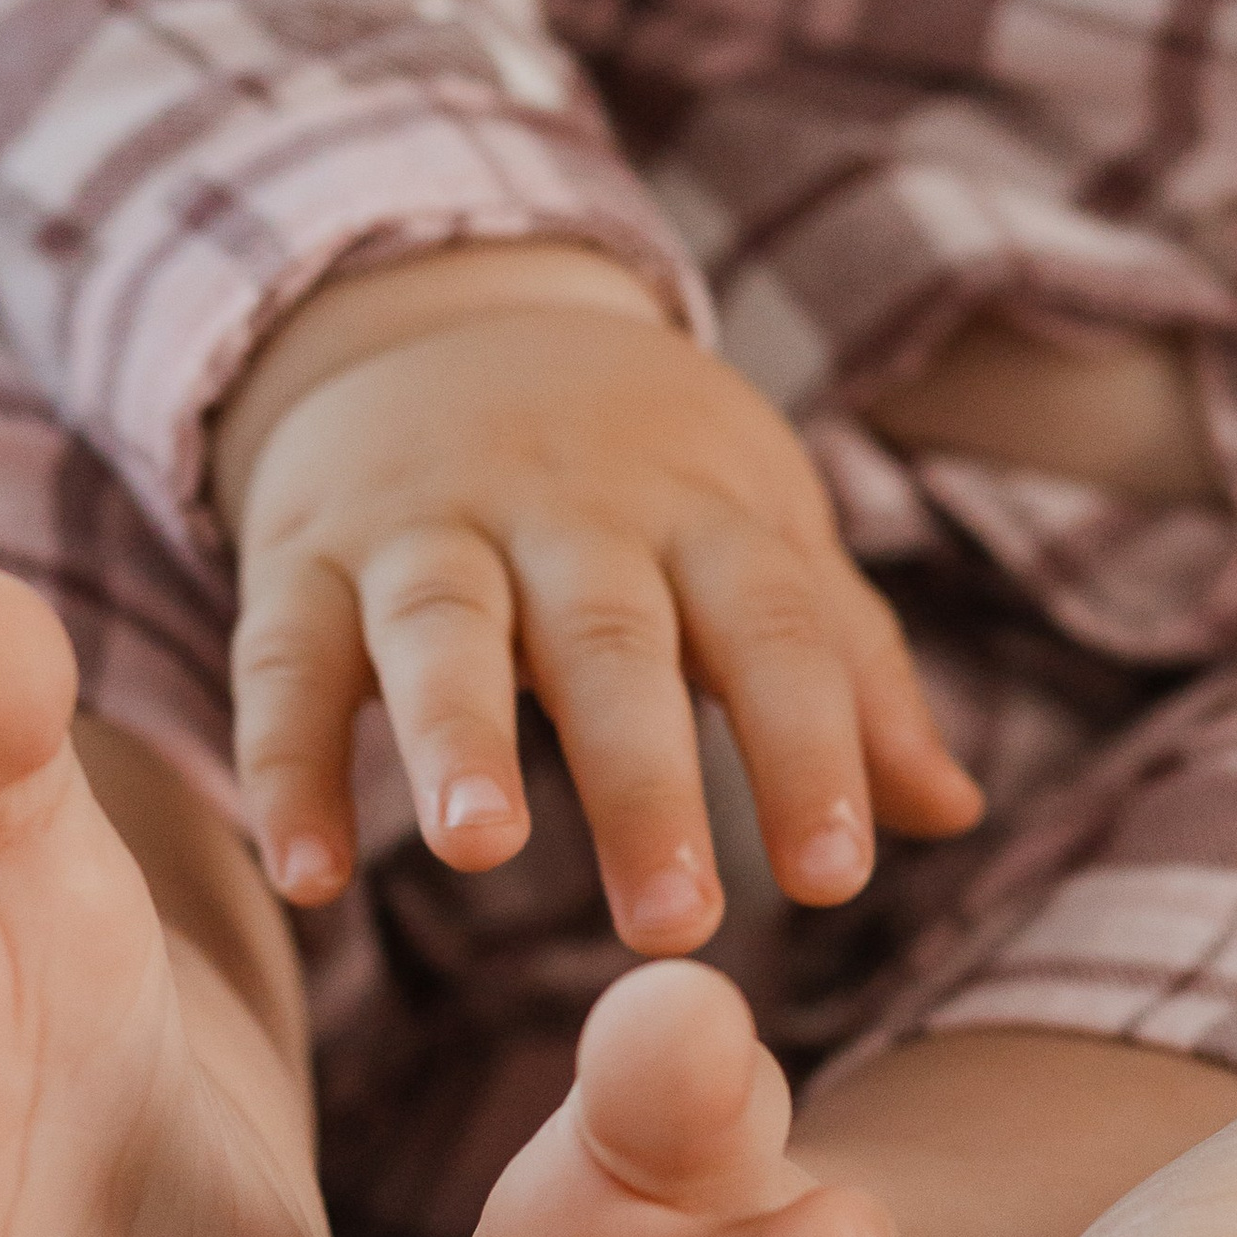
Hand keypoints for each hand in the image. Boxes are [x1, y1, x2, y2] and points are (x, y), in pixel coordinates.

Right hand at [214, 251, 979, 952]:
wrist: (439, 313)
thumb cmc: (632, 471)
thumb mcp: (750, 530)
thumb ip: (839, 670)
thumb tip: (954, 814)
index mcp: (695, 510)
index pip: (769, 626)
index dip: (806, 746)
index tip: (833, 878)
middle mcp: (561, 512)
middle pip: (608, 640)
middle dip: (641, 779)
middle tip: (675, 923)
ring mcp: (421, 529)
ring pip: (440, 628)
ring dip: (454, 738)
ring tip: (478, 850)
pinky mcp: (302, 559)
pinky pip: (283, 664)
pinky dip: (286, 767)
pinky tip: (308, 881)